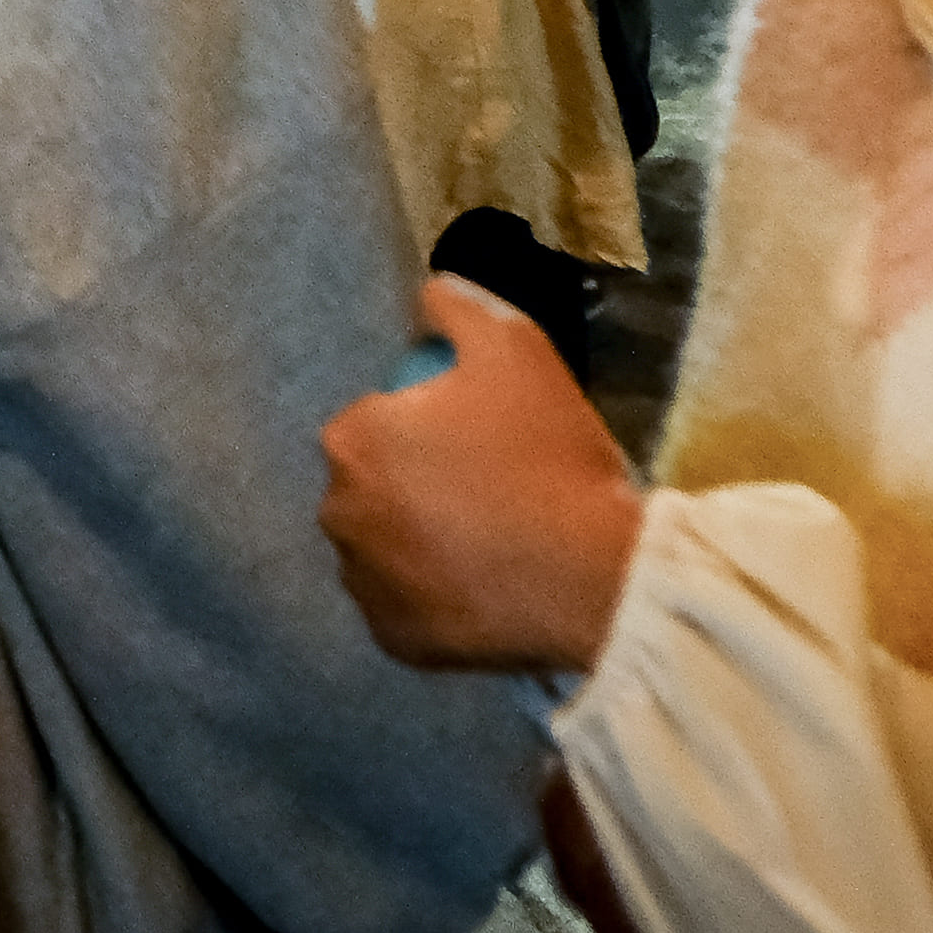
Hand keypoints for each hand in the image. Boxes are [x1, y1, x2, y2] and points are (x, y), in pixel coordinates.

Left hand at [319, 276, 645, 673]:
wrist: (594, 579)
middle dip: (411, 484)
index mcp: (352, 441)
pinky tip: (484, 586)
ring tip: (489, 543)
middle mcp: (338, 514)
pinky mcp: (394, 641)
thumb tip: (427, 292)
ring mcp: (363, 584)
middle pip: (370, 486)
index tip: (479, 438)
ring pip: (382, 548)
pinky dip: (433, 597)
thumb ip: (457, 305)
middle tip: (487, 491)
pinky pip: (405, 608)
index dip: (425, 426)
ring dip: (416, 542)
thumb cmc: (548, 456)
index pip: (373, 422)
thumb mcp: (515, 347)